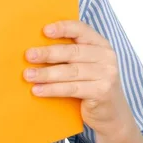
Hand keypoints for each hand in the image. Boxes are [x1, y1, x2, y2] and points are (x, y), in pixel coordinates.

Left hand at [23, 20, 132, 135]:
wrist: (113, 114)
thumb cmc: (91, 83)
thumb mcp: (86, 63)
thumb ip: (70, 52)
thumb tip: (36, 45)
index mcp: (100, 44)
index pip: (81, 29)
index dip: (63, 28)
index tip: (44, 30)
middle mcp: (106, 57)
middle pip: (72, 52)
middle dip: (48, 53)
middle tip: (28, 56)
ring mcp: (106, 74)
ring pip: (70, 72)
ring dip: (46, 74)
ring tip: (28, 75)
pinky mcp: (102, 92)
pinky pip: (72, 89)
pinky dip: (52, 89)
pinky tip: (38, 90)